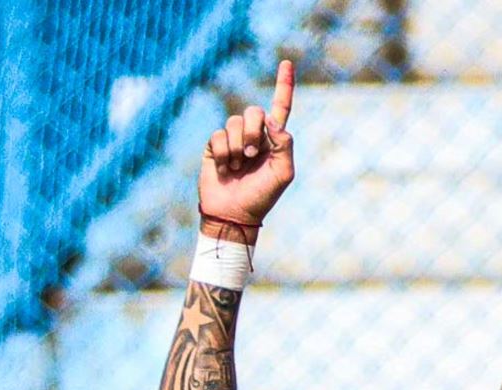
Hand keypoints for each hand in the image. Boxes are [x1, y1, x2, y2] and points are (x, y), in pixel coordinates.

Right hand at [199, 59, 296, 237]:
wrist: (233, 214)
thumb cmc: (262, 197)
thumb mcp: (283, 173)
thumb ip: (284, 144)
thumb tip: (272, 121)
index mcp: (274, 140)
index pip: (280, 107)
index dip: (284, 85)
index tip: (287, 62)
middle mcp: (254, 136)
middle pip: (254, 111)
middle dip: (253, 131)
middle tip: (251, 155)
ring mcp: (233, 140)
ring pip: (234, 122)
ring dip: (237, 146)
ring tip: (237, 167)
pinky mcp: (214, 146)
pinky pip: (217, 135)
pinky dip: (222, 153)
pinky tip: (224, 169)